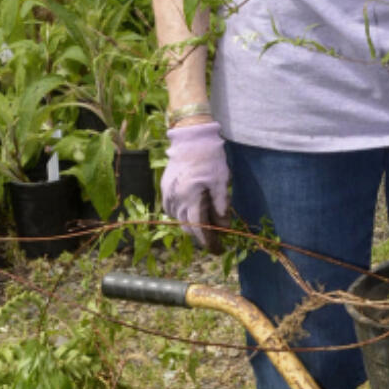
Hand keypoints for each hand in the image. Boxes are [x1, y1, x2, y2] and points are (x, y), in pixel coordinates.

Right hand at [161, 119, 229, 249]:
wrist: (190, 138)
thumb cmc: (210, 158)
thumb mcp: (221, 182)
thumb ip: (221, 206)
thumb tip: (224, 227)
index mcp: (191, 197)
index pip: (199, 228)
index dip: (209, 242)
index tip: (218, 250)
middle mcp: (176, 199)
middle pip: (188, 226)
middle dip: (202, 235)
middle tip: (216, 238)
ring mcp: (168, 193)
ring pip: (178, 219)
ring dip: (191, 225)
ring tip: (206, 224)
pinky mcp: (164, 188)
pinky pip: (172, 209)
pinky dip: (182, 214)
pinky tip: (192, 210)